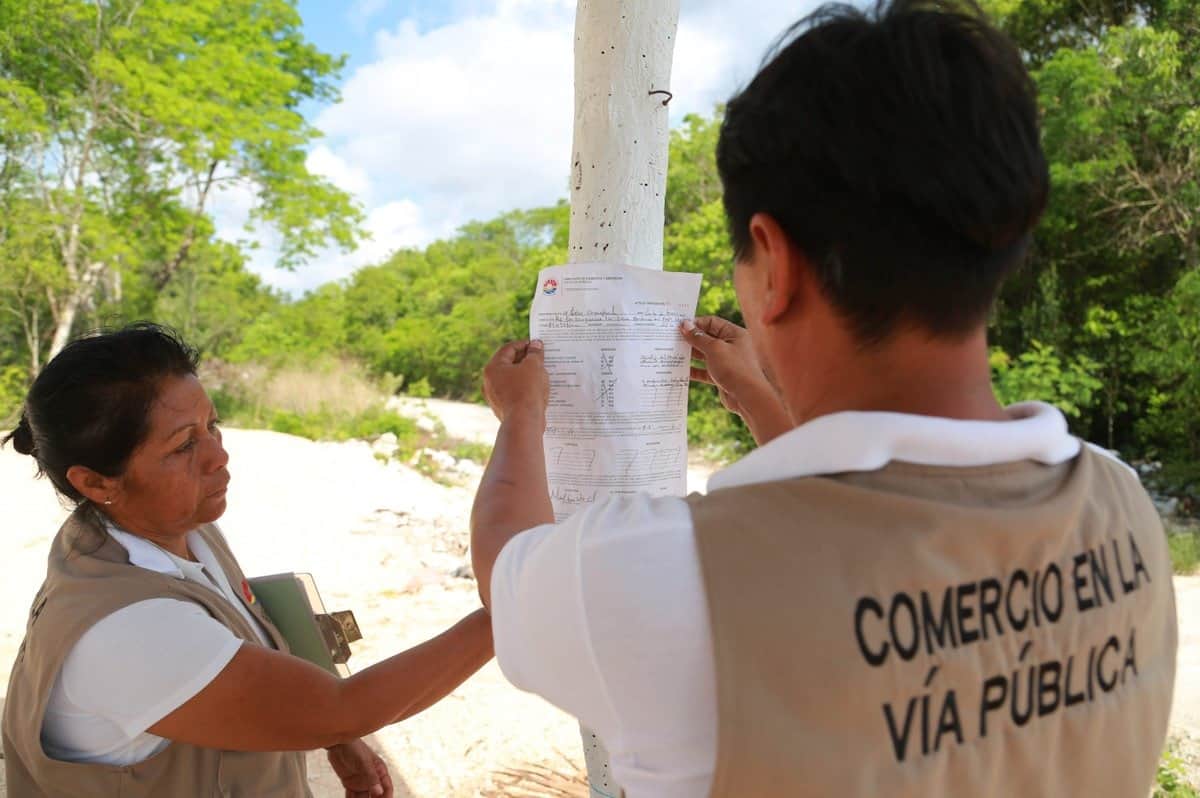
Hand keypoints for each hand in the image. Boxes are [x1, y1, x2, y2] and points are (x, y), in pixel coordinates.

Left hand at [326, 739, 392, 797]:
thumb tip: (379, 792)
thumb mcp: (364, 762)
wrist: (337, 743)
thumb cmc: (354, 747)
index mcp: (379, 771)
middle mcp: (372, 778)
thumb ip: (371, 777)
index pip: (387, 788)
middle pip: (376, 796)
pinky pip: (352, 797)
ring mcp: (361, 782)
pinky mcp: (350, 784)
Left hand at [483, 339, 548, 422]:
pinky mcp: (502, 408)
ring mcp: (494, 396)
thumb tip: (536, 345)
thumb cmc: (527, 391)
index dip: (525, 344)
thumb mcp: (534, 367)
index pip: (509, 348)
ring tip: (542, 374)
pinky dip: (524, 389)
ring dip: (526, 375)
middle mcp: (489, 381)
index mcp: (493, 368)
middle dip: (526, 360)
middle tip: (541, 358)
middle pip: (509, 364)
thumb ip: (535, 354)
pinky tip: (537, 390)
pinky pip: (514, 393)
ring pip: (512, 379)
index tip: (537, 345)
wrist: (523, 423)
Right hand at [681, 317, 792, 444]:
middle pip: (708, 338)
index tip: (679, 326)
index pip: (712, 322)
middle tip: (673, 339)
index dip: (696, 323)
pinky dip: (695, 370)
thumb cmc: (735, 369)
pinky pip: (706, 370)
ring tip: (674, 353)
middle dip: (691, 339)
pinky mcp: (723, 376)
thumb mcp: (714, 349)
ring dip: (691, 355)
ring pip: (705, 355)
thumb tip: (685, 325)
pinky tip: (682, 371)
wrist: (748, 397)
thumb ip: (698, 337)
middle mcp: (732, 346)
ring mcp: (727, 361)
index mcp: (735, 334)